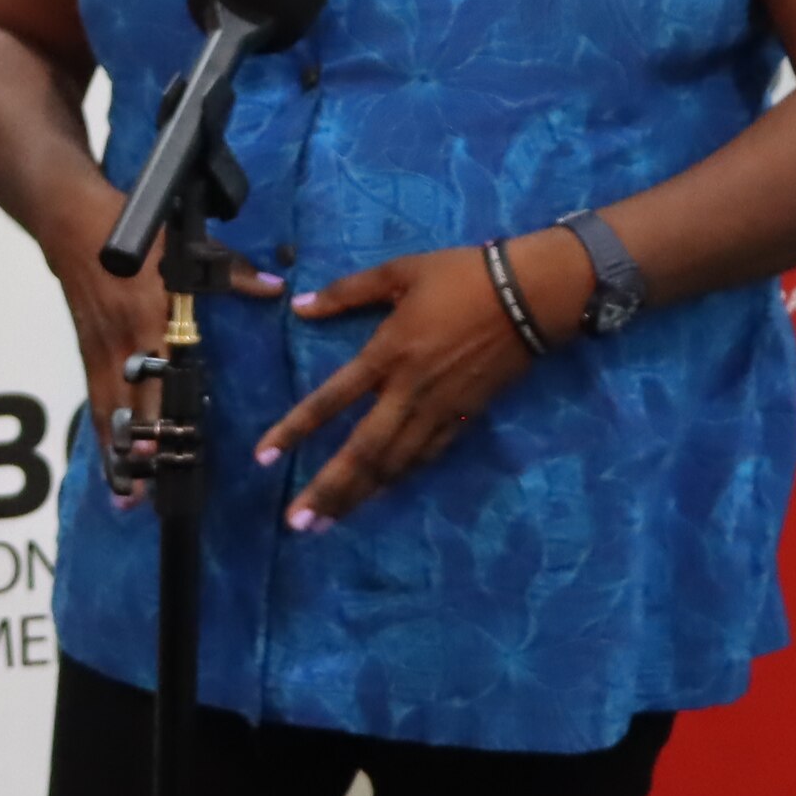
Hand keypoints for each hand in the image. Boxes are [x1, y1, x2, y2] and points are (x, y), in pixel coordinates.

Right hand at [45, 194, 281, 505]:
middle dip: (137, 451)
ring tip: (126, 497)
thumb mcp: (184, 246)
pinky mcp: (87, 353)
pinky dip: (104, 436)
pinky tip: (112, 464)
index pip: (157, 373)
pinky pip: (96, 402)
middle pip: (128, 407)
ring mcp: (100, 351)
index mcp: (150, 317)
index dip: (160, 411)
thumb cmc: (132, 231)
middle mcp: (123, 343)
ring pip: (108, 413)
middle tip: (148, 494)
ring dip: (117, 456)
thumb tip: (274, 288)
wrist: (70, 222)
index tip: (169, 447)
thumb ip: (230, 272)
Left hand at [255, 239, 567, 525]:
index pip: (330, 401)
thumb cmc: (464, 277)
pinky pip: (426, 456)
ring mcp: (440, 409)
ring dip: (359, 496)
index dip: (294, 431)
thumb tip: (299, 305)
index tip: (263, 458)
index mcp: (387, 354)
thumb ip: (347, 292)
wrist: (533, 296)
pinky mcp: (465, 417)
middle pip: (362, 451)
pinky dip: (399, 478)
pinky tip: (379, 494)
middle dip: (327, 490)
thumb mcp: (400, 271)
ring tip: (328, 524)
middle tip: (297, 523)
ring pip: (394, 464)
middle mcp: (409, 391)